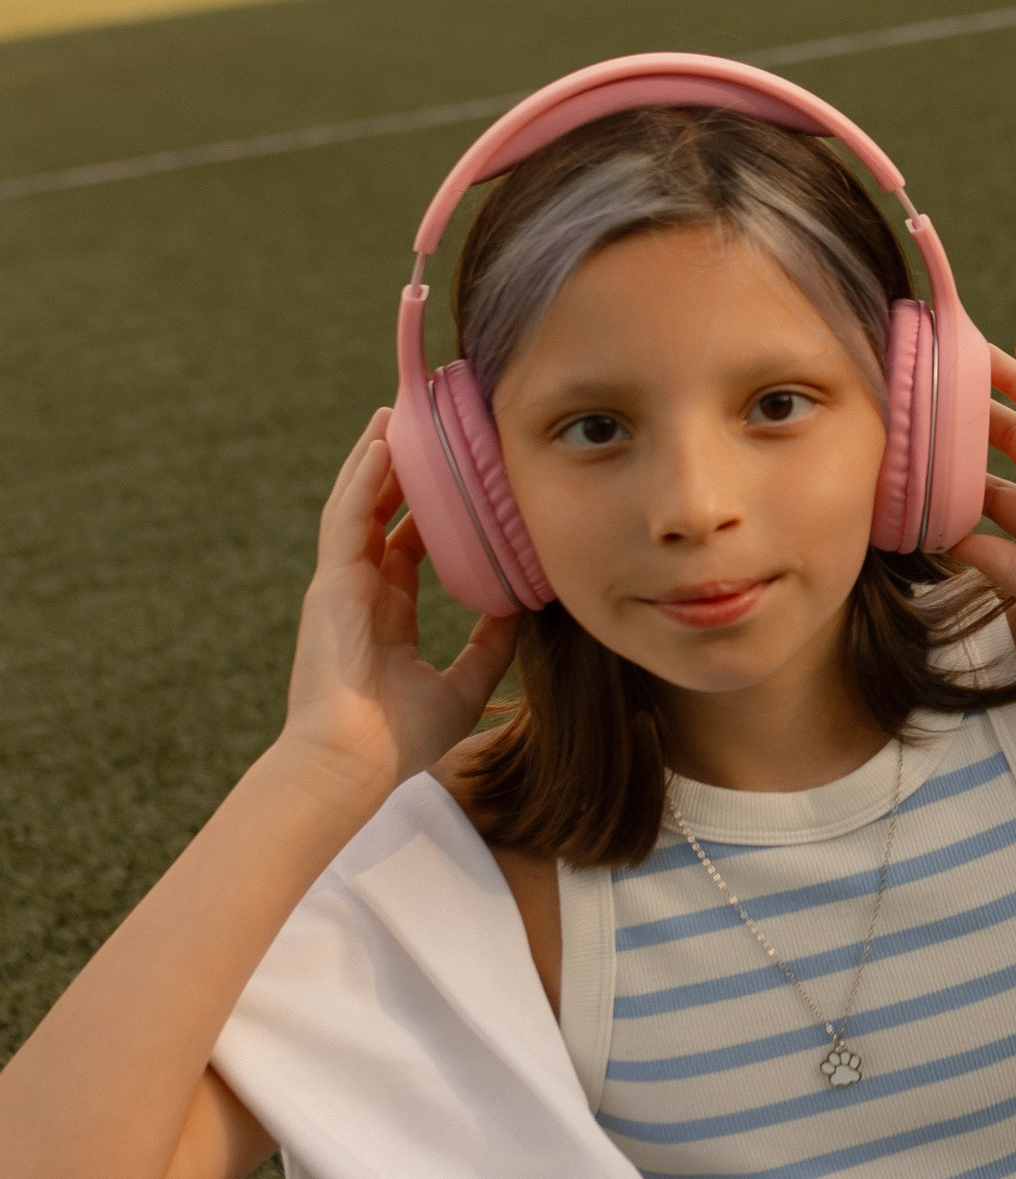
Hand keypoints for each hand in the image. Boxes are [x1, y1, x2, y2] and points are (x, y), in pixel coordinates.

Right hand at [275, 413, 519, 817]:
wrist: (354, 762)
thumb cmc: (399, 738)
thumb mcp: (463, 684)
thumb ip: (490, 646)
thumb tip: (522, 608)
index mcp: (386, 613)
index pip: (406, 546)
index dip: (426, 510)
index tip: (456, 476)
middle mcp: (360, 592)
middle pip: (378, 515)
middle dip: (397, 471)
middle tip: (421, 426)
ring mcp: (340, 585)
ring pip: (356, 506)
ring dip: (374, 461)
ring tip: (394, 415)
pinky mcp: (330, 584)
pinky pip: (345, 519)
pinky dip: (361, 481)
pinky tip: (380, 446)